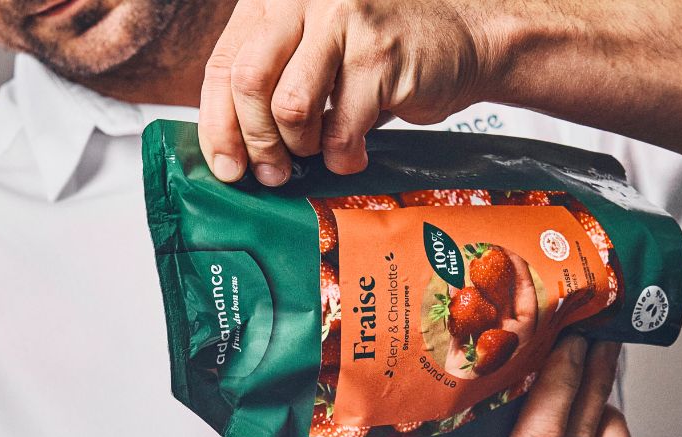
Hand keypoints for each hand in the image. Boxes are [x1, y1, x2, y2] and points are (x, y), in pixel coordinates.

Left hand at [200, 0, 489, 183]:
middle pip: (248, 82)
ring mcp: (344, 20)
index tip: (225, 165)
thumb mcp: (311, 46)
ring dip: (299, 147)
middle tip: (270, 171)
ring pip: (290, 107)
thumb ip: (269, 75)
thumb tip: (225, 144)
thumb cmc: (377, 50)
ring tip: (316, 152)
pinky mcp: (380, 56)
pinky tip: (353, 153)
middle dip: (255, 142)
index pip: (224, 62)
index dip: (217, 124)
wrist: (463, 36)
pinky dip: (342, 157)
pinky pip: (340, 130)